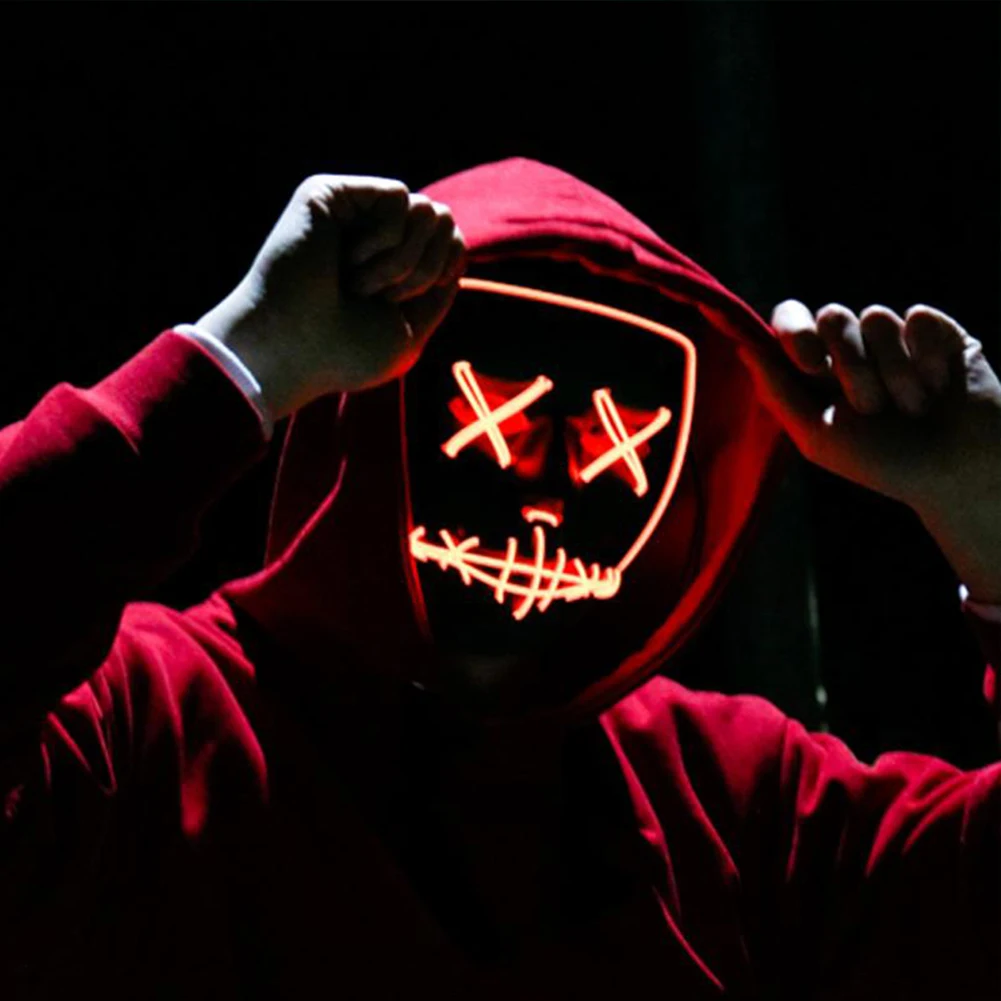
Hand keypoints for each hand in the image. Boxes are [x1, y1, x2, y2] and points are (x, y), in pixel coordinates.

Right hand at [196, 175, 466, 418]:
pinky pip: (399, 196)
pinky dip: (383, 240)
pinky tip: (346, 262)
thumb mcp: (411, 333)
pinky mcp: (331, 193)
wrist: (292, 349)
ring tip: (358, 285)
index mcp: (393, 269)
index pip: (453, 243)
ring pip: (427, 208)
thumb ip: (439, 285)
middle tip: (377, 299)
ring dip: (402, 261)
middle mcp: (374, 238)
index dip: (445, 272)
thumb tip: (452, 238)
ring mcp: (353, 214)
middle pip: (444, 221)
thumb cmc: (344, 354)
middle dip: (423, 270)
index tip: (404, 305)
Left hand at [738, 301, 1000, 601]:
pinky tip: (938, 389)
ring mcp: (895, 336)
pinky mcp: (937, 331)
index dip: (793, 329)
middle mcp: (853, 347)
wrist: (955, 475)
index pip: (790, 319)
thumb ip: (777, 392)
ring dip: (892, 374)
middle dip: (850, 368)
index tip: (809, 364)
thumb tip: (743, 346)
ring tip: (910, 409)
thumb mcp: (817, 437)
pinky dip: (925, 361)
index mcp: (818, 369)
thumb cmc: (883, 463)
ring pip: (877, 318)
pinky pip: (918, 319)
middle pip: (832, 316)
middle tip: (870, 408)